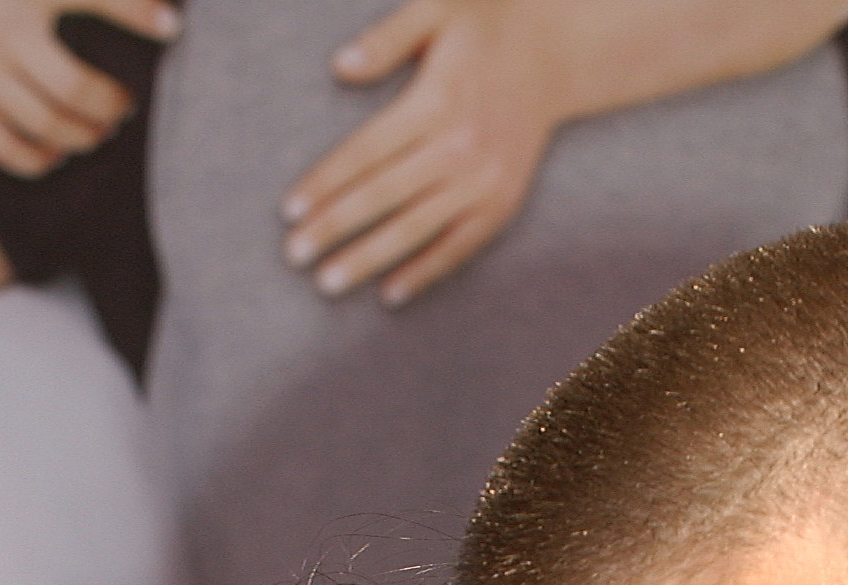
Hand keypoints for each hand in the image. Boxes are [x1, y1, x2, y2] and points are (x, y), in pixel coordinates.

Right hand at [0, 0, 182, 175]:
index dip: (137, 11)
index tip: (173, 26)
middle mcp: (1, 30)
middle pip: (74, 89)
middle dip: (110, 105)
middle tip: (124, 104)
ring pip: (48, 125)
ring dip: (85, 135)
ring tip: (99, 128)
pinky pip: (9, 148)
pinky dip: (42, 159)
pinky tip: (58, 152)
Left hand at [282, 0, 847, 306]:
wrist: (557, 53)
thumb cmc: (486, 26)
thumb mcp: (438, 9)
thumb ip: (388, 37)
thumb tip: (342, 68)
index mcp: (437, 101)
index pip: (368, 152)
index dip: (326, 181)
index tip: (290, 208)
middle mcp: (461, 148)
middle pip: (385, 196)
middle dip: (336, 228)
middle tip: (294, 255)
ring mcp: (484, 183)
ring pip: (417, 229)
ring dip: (370, 258)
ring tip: (328, 283)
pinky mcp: (502, 204)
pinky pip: (459, 247)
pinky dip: (425, 271)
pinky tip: (390, 293)